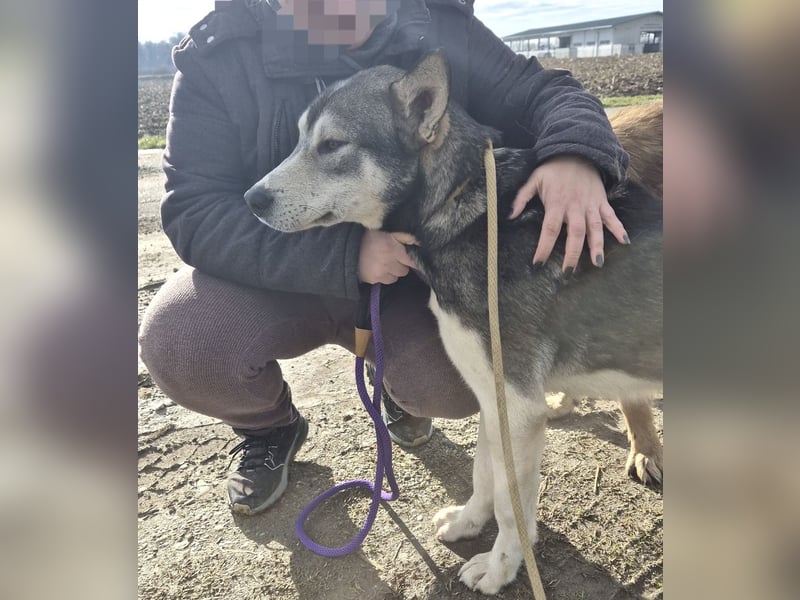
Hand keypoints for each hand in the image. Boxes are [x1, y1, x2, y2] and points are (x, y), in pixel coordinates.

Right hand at [358, 230, 417, 284]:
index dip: (412, 257)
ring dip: (394, 270)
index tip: (409, 255)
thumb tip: (420, 243)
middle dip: (402, 263)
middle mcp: (387, 259)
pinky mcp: (374, 279)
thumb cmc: (371, 237)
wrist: (349, 247)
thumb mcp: (388, 230)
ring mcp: (380, 271)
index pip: (412, 259)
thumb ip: (405, 236)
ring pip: (398, 275)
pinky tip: (379, 267)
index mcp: (391, 246)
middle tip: (394, 255)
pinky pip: (389, 280)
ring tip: (386, 261)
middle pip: (406, 269)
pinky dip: (386, 275)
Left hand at [509, 156, 628, 271]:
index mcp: (557, 203)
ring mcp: (590, 205)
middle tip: (568, 272)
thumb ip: (522, 198)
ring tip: (597, 264)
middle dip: (572, 253)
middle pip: (575, 233)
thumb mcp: (534, 179)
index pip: (549, 229)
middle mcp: (575, 206)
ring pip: (595, 227)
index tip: (538, 263)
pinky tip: (624, 241)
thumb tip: (510, 216)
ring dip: (597, 246)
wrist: (577, 151)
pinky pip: (611, 216)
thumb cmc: (553, 169)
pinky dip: (619, 228)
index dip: (544, 247)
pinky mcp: (602, 202)